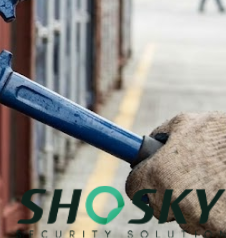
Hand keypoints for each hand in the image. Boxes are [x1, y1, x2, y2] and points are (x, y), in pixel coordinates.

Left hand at [126, 112, 225, 233]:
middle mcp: (172, 198)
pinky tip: (221, 199)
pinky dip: (212, 218)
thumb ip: (160, 136)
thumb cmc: (220, 135)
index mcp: (157, 173)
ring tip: (208, 187)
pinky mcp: (218, 227)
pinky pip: (208, 229)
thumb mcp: (185, 124)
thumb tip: (149, 144)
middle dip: (166, 197)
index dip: (140, 183)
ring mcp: (197, 216)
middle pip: (158, 209)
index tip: (147, 181)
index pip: (134, 189)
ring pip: (184, 221)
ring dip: (191, 209)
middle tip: (183, 183)